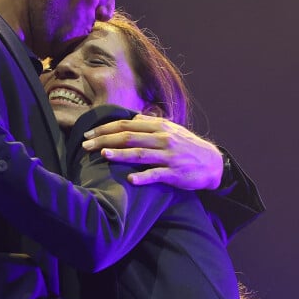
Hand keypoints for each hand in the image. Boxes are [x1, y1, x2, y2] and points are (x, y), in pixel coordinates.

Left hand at [82, 114, 223, 189]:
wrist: (212, 163)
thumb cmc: (188, 146)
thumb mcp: (172, 130)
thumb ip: (152, 124)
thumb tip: (133, 119)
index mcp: (160, 127)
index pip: (126, 125)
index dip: (105, 129)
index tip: (88, 134)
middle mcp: (163, 139)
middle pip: (128, 137)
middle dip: (104, 140)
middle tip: (86, 145)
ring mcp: (168, 156)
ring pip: (140, 154)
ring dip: (120, 155)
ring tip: (103, 155)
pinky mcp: (174, 173)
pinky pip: (156, 174)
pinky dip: (143, 177)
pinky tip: (130, 179)